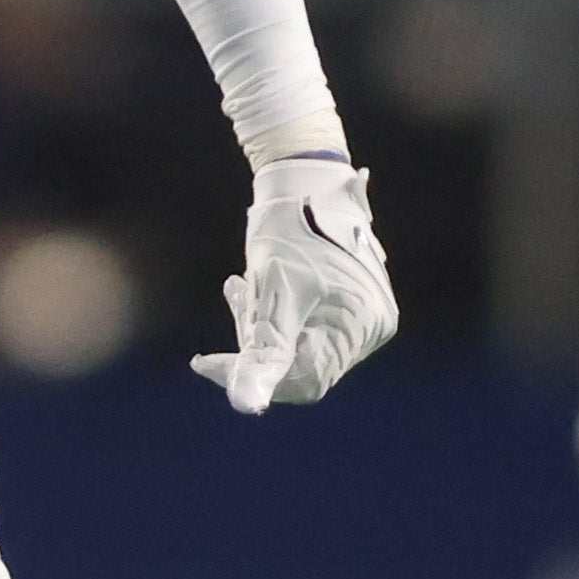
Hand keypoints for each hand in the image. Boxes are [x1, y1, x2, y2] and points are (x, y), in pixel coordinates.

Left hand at [192, 155, 396, 412]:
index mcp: (364, 323)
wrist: (307, 173)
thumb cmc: (292, 226)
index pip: (303, 379)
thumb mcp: (271, 290)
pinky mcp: (353, 300)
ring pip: (300, 343)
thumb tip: (247, 405)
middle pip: (300, 363)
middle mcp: (373, 324)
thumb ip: (262, 351)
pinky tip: (254, 286)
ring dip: (262, 324)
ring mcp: (366, 312)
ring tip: (239, 286)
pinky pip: (308, 324)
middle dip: (256, 340)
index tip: (205, 361)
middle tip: (233, 297)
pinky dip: (278, 312)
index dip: (251, 375)